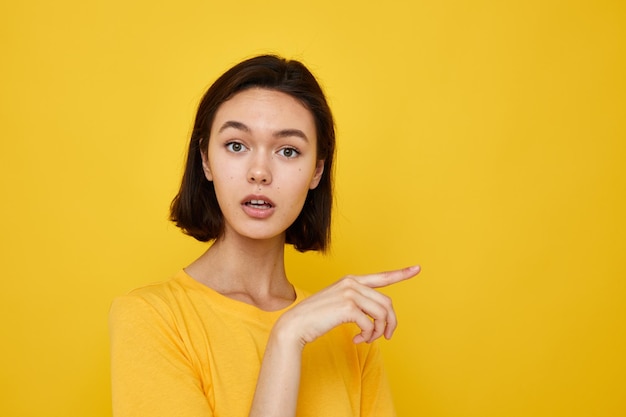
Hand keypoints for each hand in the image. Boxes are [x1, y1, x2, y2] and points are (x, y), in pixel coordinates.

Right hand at [276, 265, 419, 347]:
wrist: (296, 325)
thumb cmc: (317, 318)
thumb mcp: (339, 305)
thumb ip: (358, 304)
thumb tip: (380, 318)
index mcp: (350, 280)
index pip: (381, 277)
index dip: (401, 274)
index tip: (417, 268)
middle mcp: (351, 283)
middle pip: (386, 303)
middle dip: (390, 322)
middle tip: (385, 337)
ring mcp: (349, 293)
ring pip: (382, 314)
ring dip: (378, 331)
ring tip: (368, 339)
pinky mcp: (347, 307)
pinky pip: (370, 324)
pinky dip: (368, 336)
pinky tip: (358, 340)